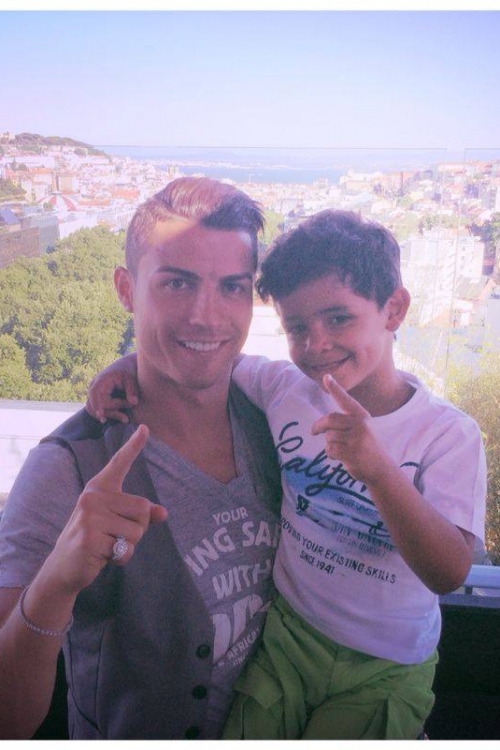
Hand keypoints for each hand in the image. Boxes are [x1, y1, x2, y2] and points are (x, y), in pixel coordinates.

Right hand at [48, 424, 166, 595]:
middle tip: (115, 536)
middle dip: (138, 529)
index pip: (120, 463)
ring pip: (137, 531)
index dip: (134, 446)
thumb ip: (139, 515)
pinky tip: (102, 557)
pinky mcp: (89, 538)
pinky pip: (125, 549)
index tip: (146, 428)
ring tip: (108, 545)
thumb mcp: (117, 523)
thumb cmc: (95, 539)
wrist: (64, 566)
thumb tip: (163, 513)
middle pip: (143, 508)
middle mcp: (93, 497)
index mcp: (100, 488)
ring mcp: (89, 517)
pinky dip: (121, 558)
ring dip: (129, 545)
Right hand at [86, 353, 138, 423]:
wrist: (126, 366)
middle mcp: (94, 386)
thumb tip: (133, 403)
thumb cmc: (129, 371)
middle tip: (127, 419)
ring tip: (126, 419)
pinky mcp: (97, 397)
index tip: (101, 416)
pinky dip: (108, 413)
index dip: (97, 405)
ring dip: (110, 415)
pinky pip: (98, 409)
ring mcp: (94, 392)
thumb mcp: (131, 379)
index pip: (95, 394)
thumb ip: (132, 390)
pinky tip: (120, 417)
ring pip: (95, 409)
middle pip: (96, 404)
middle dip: (110, 412)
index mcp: (101, 380)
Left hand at [311, 374, 391, 483]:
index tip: (326, 377)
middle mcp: (360, 424)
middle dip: (318, 426)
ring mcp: (357, 439)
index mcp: (361, 416)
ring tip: (342, 449)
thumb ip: (345, 422)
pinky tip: (341, 457)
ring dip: (329, 444)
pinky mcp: (352, 453)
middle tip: (313, 432)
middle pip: (330, 419)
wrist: (381, 468)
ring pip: (329, 436)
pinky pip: (330, 449)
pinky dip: (331, 454)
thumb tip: (318, 426)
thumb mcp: (361, 429)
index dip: (335, 388)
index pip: (345, 400)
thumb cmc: (366, 446)